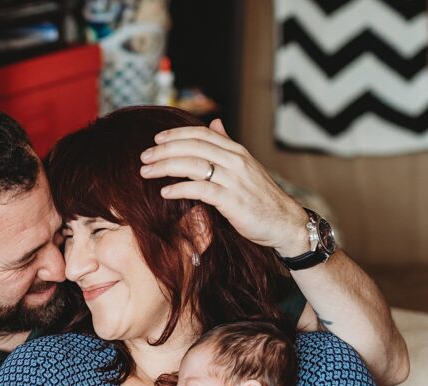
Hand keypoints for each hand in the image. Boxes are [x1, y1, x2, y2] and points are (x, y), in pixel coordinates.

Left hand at [139, 119, 310, 256]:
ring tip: (146, 172)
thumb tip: (214, 122)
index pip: (200, 134)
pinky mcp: (232, 200)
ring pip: (193, 165)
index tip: (156, 140)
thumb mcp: (245, 165)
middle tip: (144, 157)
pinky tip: (164, 192)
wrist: (283, 222)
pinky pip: (201, 190)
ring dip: (165, 167)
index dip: (175, 134)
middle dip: (164, 150)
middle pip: (192, 147)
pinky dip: (180, 189)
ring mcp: (234, 180)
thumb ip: (227, 144)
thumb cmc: (260, 197)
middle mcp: (235, 161)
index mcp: (236, 151)